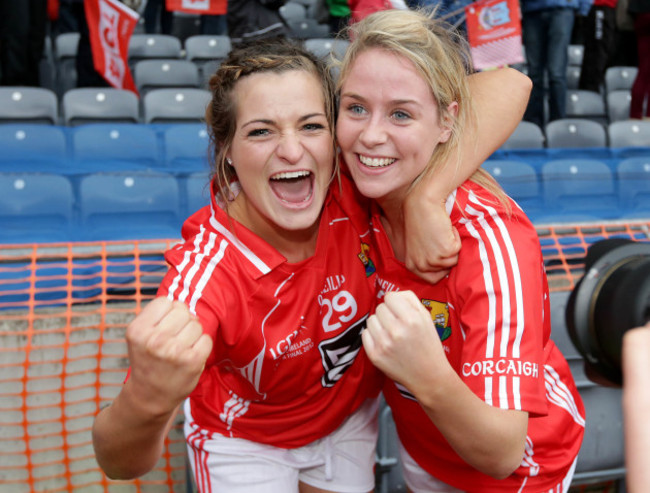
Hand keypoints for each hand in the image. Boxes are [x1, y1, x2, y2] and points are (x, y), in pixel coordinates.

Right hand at [125, 297, 212, 415]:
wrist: (149, 396)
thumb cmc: (148, 360)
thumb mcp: (140, 336)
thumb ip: (157, 316)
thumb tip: (183, 303)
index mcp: (138, 330)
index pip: (165, 302)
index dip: (168, 312)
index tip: (164, 326)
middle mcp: (154, 340)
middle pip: (183, 311)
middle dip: (182, 321)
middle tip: (174, 338)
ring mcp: (174, 352)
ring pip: (196, 324)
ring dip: (193, 334)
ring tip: (181, 348)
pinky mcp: (192, 362)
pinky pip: (207, 339)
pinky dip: (202, 346)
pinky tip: (190, 356)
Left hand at [362, 291, 448, 393]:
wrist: (428, 376)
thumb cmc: (428, 344)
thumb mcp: (426, 317)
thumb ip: (409, 299)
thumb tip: (391, 294)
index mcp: (411, 318)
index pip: (390, 297)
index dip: (395, 303)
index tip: (399, 311)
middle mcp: (396, 330)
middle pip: (380, 308)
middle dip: (388, 314)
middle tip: (397, 325)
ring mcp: (384, 343)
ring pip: (371, 320)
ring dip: (379, 324)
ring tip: (391, 334)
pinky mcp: (375, 355)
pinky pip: (365, 334)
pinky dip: (373, 336)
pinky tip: (384, 342)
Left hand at [404, 197, 459, 283]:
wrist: (422, 204)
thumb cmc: (420, 221)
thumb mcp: (418, 245)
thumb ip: (426, 259)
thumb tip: (444, 270)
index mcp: (412, 265)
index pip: (432, 279)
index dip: (441, 268)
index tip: (442, 255)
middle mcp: (421, 265)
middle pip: (445, 271)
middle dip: (447, 255)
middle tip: (439, 238)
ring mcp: (433, 259)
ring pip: (454, 261)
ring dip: (452, 245)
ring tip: (440, 232)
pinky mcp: (445, 251)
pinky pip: (458, 248)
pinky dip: (455, 237)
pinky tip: (445, 228)